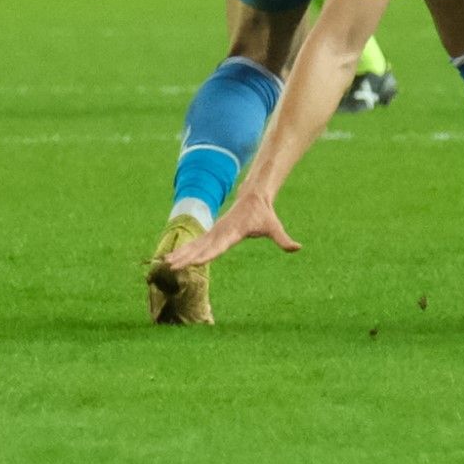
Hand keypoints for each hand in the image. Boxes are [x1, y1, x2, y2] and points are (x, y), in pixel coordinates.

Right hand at [165, 189, 300, 268]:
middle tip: (172, 267)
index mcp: (233, 232)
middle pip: (201, 247)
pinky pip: (194, 244)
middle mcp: (220, 232)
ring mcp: (213, 232)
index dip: (208, 254)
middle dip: (186, 257)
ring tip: (165, 264)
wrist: (253, 197)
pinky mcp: (210, 233)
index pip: (219, 246)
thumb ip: (283, 239)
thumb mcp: (274, 227)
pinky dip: (183, 251)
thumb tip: (298, 248)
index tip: (196, 262)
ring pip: (194, 245)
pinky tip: (171, 259)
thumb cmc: (264, 215)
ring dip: (180, 255)